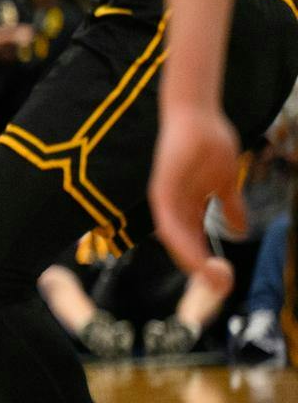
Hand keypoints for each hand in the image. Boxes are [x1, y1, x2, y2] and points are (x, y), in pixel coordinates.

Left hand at [150, 102, 242, 279]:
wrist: (198, 115)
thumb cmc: (209, 145)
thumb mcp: (225, 183)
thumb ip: (230, 206)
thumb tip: (241, 230)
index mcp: (185, 207)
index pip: (192, 241)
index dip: (204, 261)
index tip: (220, 279)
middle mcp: (172, 206)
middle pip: (181, 244)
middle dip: (198, 267)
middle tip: (216, 288)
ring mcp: (165, 197)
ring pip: (174, 237)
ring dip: (190, 258)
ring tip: (207, 278)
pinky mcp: (161, 188)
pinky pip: (169, 220)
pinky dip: (180, 239)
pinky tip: (192, 255)